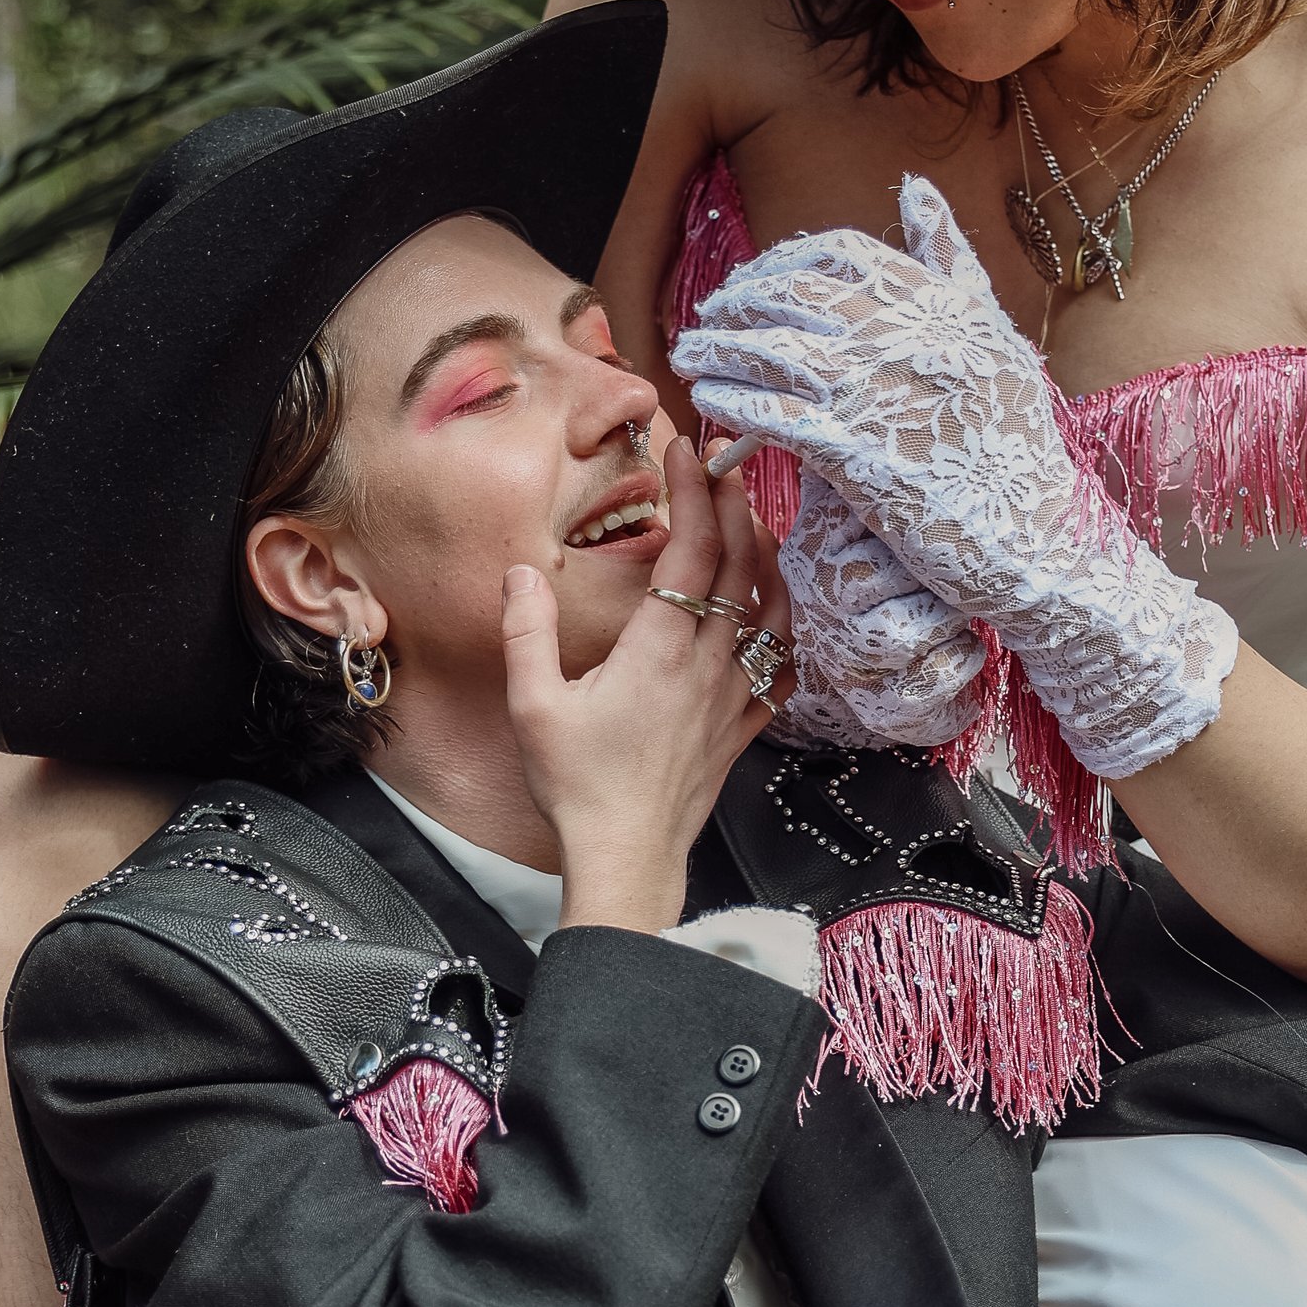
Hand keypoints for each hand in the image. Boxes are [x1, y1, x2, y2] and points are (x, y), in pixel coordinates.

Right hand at [502, 442, 785, 932]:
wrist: (626, 858)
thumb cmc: (577, 786)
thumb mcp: (533, 706)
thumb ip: (527, 632)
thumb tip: (521, 573)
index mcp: (658, 649)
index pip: (691, 548)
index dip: (695, 491)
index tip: (687, 448)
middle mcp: (707, 664)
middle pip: (740, 566)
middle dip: (735, 504)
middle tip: (725, 463)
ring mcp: (732, 696)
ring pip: (770, 610)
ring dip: (767, 558)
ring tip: (754, 521)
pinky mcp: (741, 729)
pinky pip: (782, 668)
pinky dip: (785, 630)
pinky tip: (777, 617)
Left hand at [673, 176, 1234, 779]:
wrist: (1036, 534)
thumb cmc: (1013, 440)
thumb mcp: (995, 335)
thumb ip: (951, 262)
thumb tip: (914, 188)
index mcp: (940, 304)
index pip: (842, 254)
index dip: (785, 259)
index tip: (756, 277)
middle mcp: (908, 338)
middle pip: (795, 296)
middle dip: (739, 300)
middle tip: (710, 314)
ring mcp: (881, 395)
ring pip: (774, 352)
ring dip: (719, 348)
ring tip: (688, 354)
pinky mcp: (859, 456)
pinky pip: (776, 417)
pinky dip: (734, 403)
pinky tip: (710, 404)